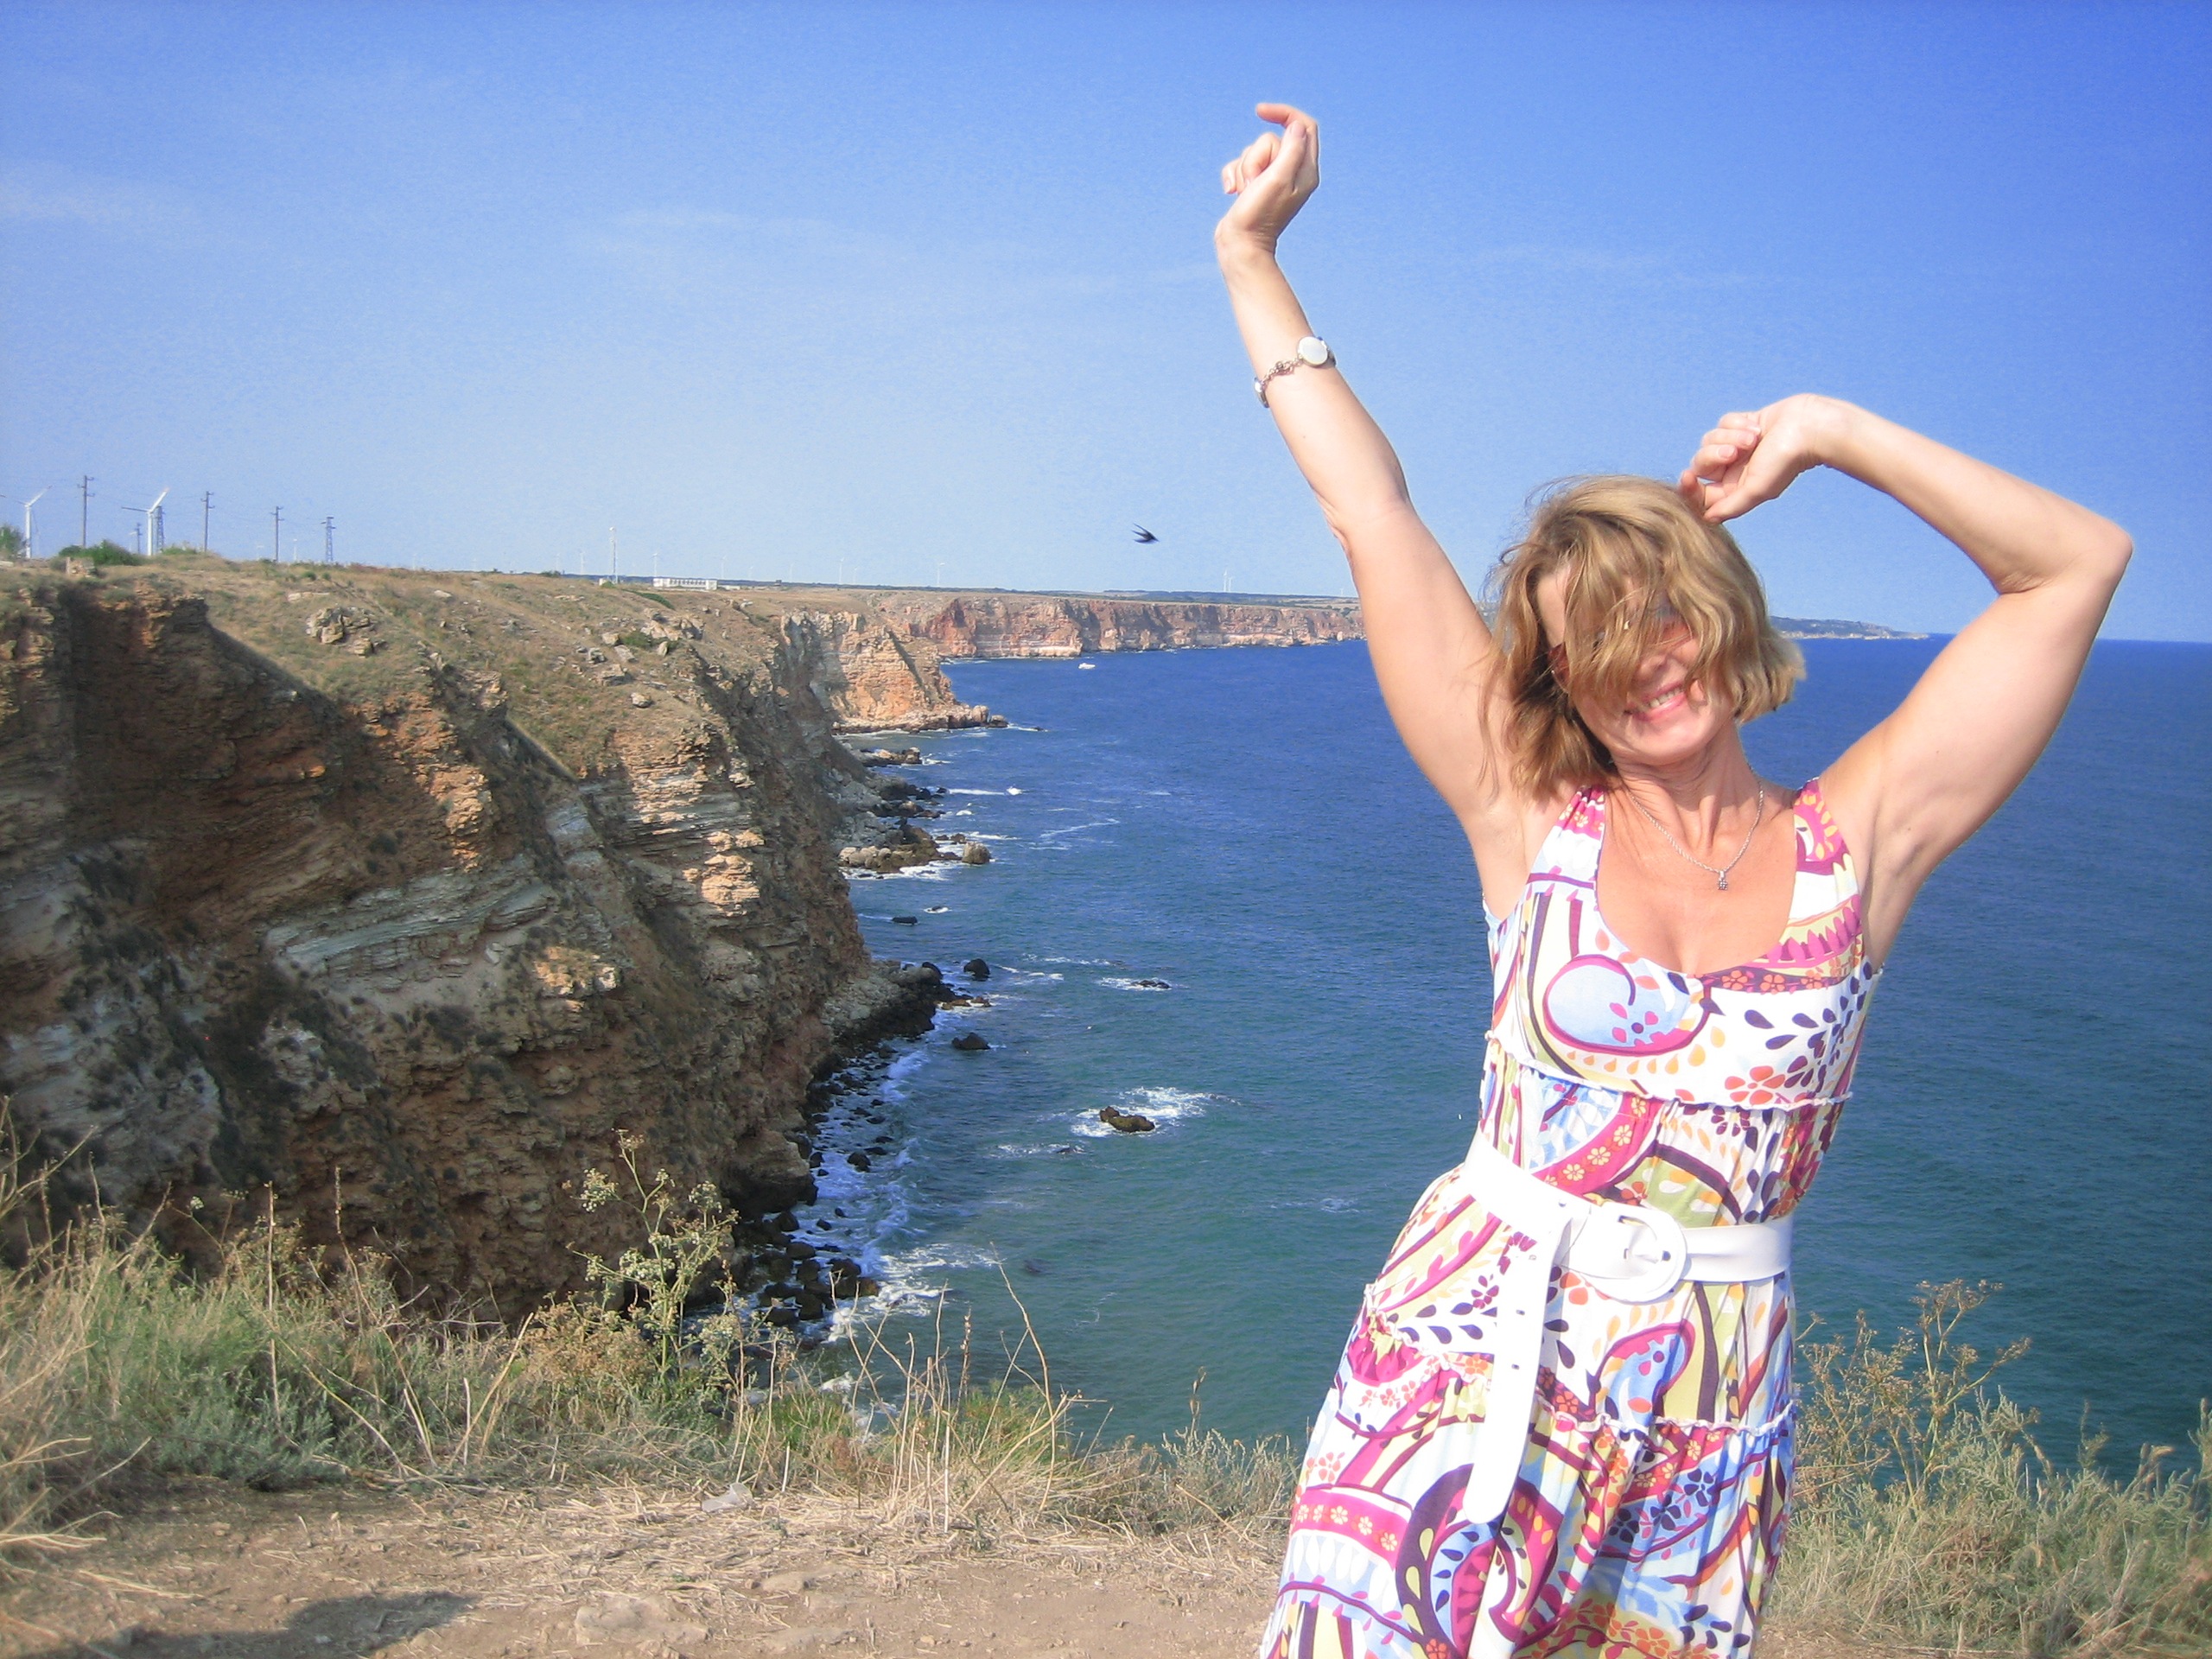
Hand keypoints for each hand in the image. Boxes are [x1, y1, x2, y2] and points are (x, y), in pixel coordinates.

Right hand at [1217, 103, 1319, 255]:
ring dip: (1243, 168)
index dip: (1283, 114)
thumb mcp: (1279, 179)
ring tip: (1245, 192)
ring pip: (1253, 152)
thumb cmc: (1259, 215)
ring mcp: (1273, 179)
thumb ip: (1292, 150)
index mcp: (1306, 170)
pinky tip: (1232, 193)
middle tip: (1255, 181)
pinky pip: (1240, 165)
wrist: (1240, 246)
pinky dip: (1232, 175)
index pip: (1303, 126)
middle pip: (1271, 140)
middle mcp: (1293, 173)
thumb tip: (1297, 125)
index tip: (1260, 112)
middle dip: (1256, 155)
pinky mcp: (1255, 186)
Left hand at [1677, 395, 1847, 522]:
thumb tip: (1707, 519)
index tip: (1687, 476)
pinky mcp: (1742, 425)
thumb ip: (1730, 506)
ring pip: (1709, 440)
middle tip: (1735, 452)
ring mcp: (1736, 446)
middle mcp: (1733, 469)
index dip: (1689, 488)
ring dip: (1730, 437)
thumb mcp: (1756, 490)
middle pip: (1700, 463)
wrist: (1807, 428)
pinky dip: (1738, 424)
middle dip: (1714, 455)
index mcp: (1735, 489)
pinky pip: (1723, 422)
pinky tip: (1756, 427)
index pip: (1700, 493)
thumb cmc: (1785, 462)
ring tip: (1753, 438)